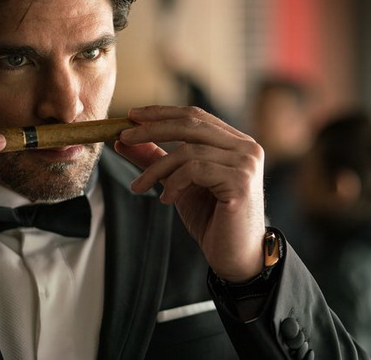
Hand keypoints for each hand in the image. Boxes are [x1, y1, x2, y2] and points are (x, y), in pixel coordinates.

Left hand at [115, 105, 265, 281]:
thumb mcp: (179, 184)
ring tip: (139, 186)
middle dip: (153, 128)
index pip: (195, 115)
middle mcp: (246, 147)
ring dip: (156, 168)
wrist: (236, 256)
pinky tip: (166, 200)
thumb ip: (157, 159)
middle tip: (124, 138)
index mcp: (235, 142)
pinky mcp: (240, 181)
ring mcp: (246, 162)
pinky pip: (195, 169)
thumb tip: (125, 141)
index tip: (131, 116)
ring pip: (189, 149)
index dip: (162, 113)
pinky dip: (173, 182)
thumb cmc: (212, 220)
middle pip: (192, 123)